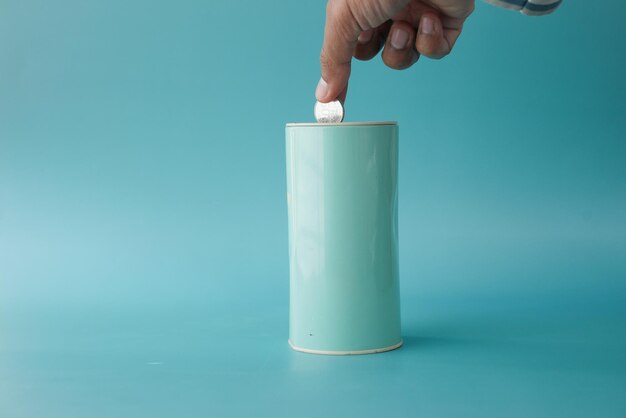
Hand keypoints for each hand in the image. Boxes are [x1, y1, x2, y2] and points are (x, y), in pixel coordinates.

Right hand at [316, 0, 474, 102]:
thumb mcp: (344, 18)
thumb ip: (333, 57)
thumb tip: (324, 94)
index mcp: (362, 6)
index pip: (347, 49)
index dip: (341, 77)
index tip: (334, 105)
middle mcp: (389, 10)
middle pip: (379, 54)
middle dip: (380, 50)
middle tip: (375, 38)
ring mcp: (417, 15)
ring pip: (407, 57)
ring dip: (403, 48)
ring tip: (404, 24)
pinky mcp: (447, 20)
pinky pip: (436, 51)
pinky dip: (430, 41)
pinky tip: (428, 18)